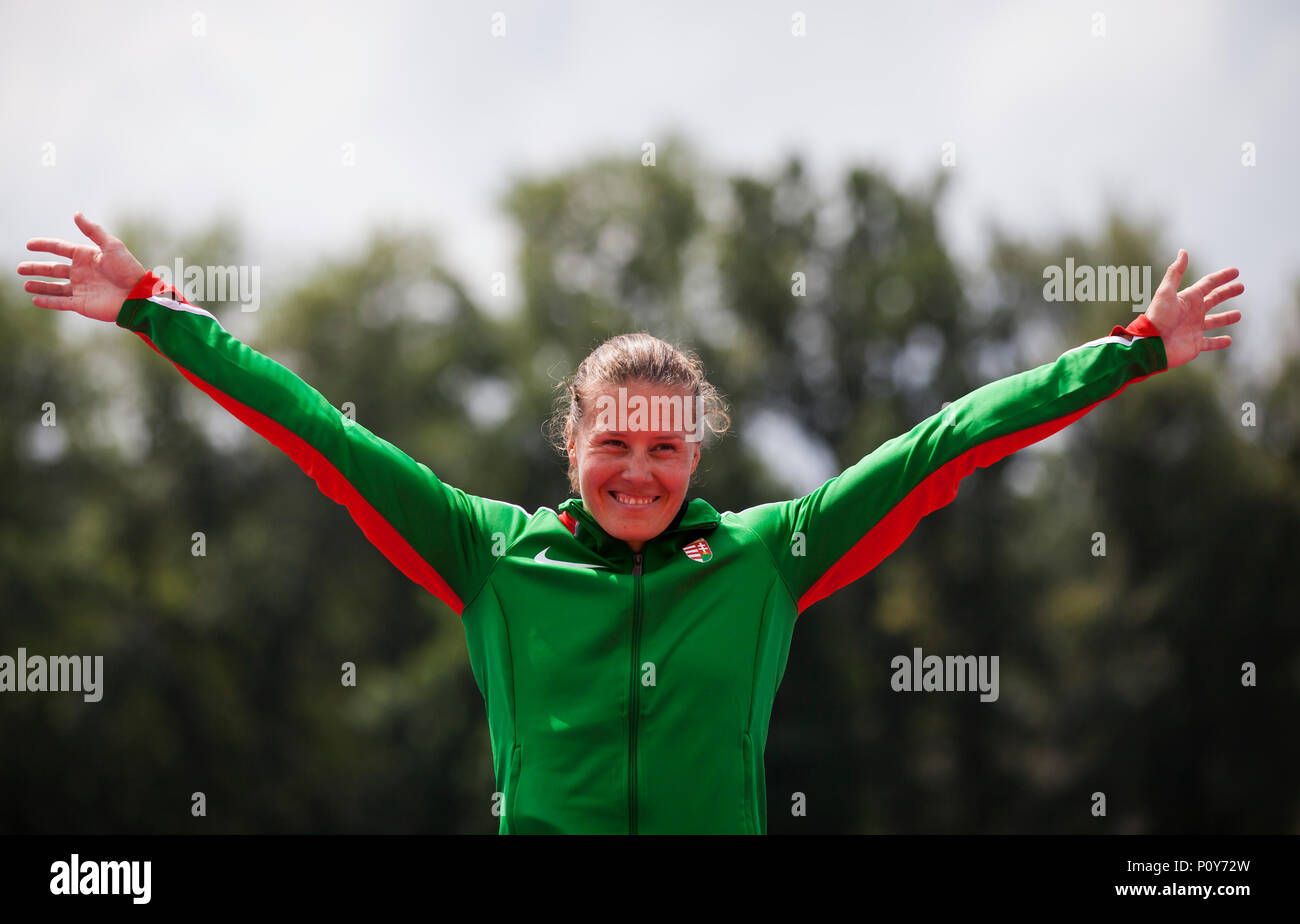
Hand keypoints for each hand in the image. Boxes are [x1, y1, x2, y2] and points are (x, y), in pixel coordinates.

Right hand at [17, 213, 147, 322]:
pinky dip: (48, 301)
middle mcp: (81, 272)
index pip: (60, 249)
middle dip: (36, 268)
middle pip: (53, 269)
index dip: (44, 246)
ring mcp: (81, 289)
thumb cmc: (127, 269)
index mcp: (86, 257)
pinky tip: (35, 299)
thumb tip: (76, 214)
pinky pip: (61, 303)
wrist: (137, 295)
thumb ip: (92, 231)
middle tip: (20, 268)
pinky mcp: (82, 304)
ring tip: (25, 284)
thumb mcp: (111, 246)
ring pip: (55, 287)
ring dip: (39, 285)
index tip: (29, 244)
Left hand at [1142, 250, 1243, 368]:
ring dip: (1226, 317)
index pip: (1209, 284)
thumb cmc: (1158, 317)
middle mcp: (1192, 312)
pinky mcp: (1195, 344)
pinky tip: (1229, 340)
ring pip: (1214, 321)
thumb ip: (1175, 272)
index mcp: (1188, 299)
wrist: (1151, 344)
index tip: (1236, 271)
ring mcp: (1194, 328)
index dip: (1222, 277)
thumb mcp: (1166, 292)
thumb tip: (1183, 251)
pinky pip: (1210, 343)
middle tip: (1241, 287)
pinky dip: (1220, 342)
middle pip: (1214, 299)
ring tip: (1238, 314)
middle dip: (1227, 293)